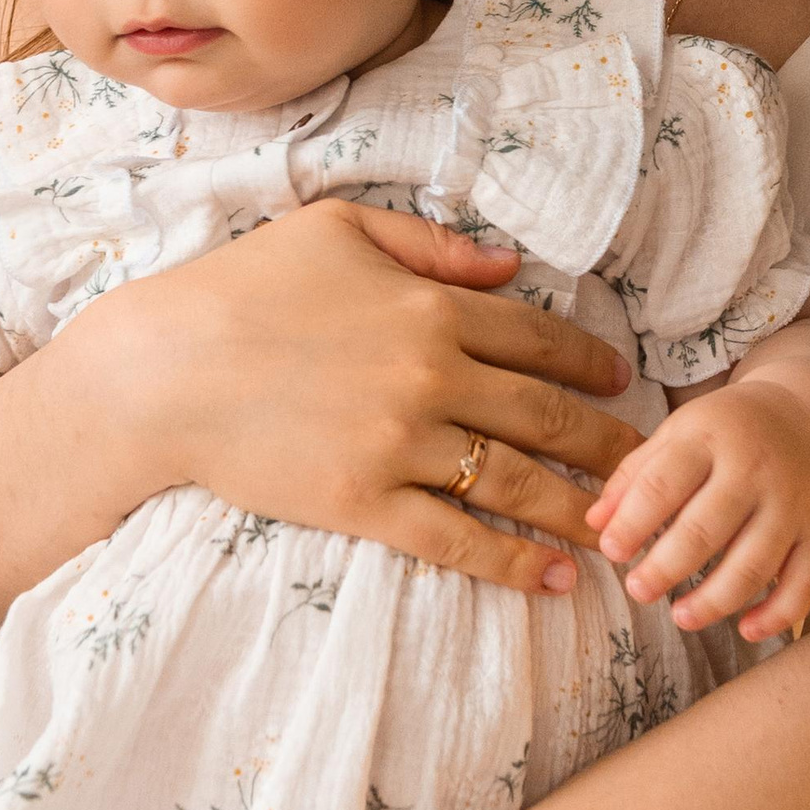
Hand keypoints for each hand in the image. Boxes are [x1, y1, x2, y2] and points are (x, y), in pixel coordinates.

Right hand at [89, 199, 640, 593]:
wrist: (160, 369)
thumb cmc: (240, 288)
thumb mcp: (336, 230)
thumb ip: (430, 245)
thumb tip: (508, 266)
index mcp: (432, 305)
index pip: (540, 337)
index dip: (592, 362)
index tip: (622, 383)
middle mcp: (431, 374)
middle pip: (548, 414)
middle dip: (610, 445)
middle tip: (649, 469)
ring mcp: (399, 443)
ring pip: (516, 481)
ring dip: (578, 508)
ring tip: (620, 529)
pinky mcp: (362, 502)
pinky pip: (455, 539)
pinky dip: (511, 561)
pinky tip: (554, 579)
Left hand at [584, 379, 809, 641]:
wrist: (808, 416)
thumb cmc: (724, 433)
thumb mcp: (677, 434)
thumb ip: (634, 475)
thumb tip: (594, 523)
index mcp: (710, 436)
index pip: (663, 483)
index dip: (633, 523)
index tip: (610, 550)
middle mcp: (756, 468)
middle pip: (707, 529)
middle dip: (666, 568)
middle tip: (637, 590)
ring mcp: (794, 503)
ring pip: (755, 563)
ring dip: (715, 600)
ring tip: (680, 617)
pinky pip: (806, 582)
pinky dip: (779, 613)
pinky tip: (748, 631)